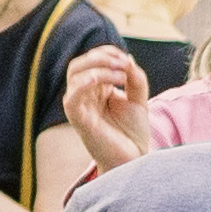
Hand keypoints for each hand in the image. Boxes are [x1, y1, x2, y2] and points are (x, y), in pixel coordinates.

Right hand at [61, 47, 149, 169]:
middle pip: (78, 63)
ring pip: (75, 75)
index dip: (108, 52)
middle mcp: (84, 95)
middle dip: (100, 57)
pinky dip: (83, 83)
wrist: (133, 158)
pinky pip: (71, 97)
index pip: (92, 59)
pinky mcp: (78, 119)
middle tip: (123, 64)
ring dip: (99, 68)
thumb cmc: (133, 132)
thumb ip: (135, 78)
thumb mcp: (139, 99)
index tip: (127, 60)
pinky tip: (98, 80)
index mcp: (96, 88)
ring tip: (121, 75)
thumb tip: (127, 58)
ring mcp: (79, 107)